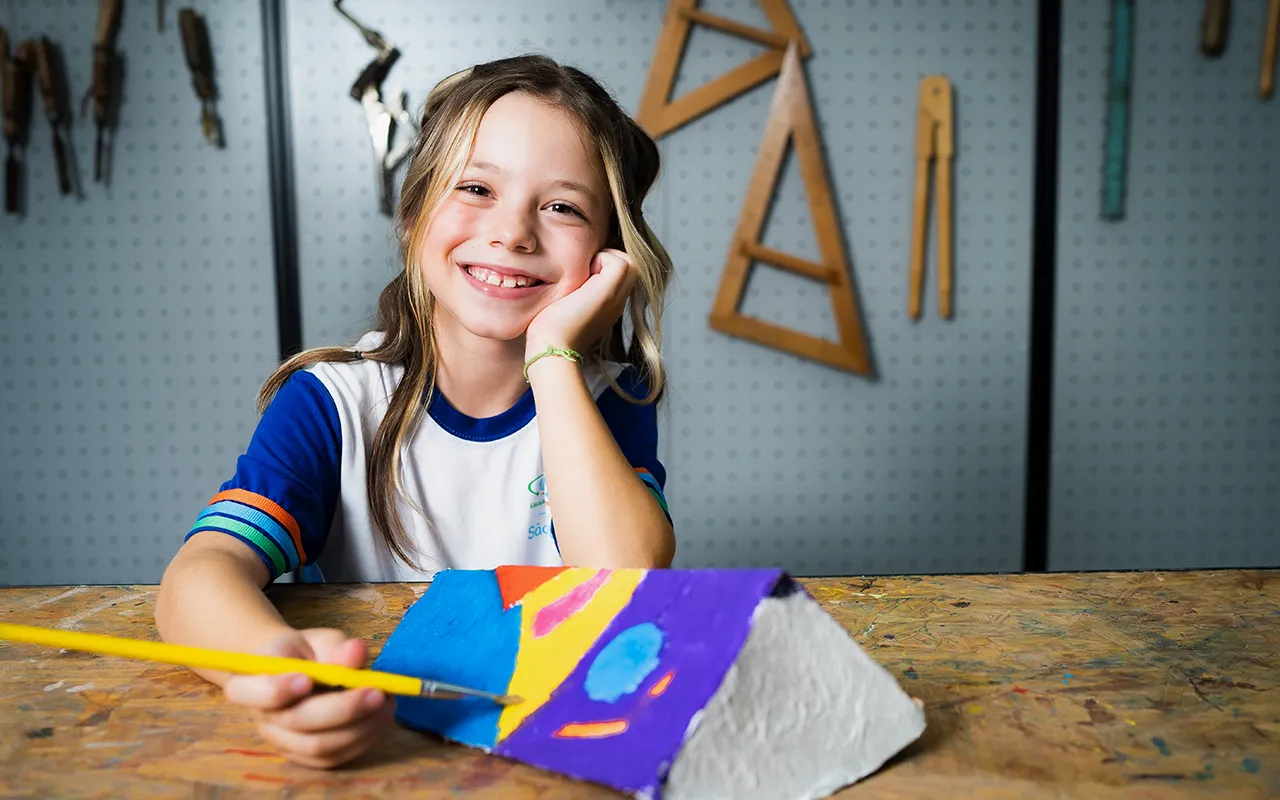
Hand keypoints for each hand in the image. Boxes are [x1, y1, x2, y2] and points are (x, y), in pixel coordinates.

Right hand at [222, 628, 395, 768]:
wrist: (295, 673)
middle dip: (342, 709)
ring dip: (359, 727)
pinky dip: (363, 740)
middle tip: (377, 692)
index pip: (252, 692)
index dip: (277, 690)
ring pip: (318, 746)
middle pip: (296, 722)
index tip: (307, 678)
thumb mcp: (318, 640)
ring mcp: (281, 741)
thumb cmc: (305, 653)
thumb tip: (356, 652)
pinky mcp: (304, 756)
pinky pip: (333, 758)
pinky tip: (381, 718)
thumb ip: (336, 647)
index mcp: (250, 681)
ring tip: (387, 703)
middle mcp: (262, 717)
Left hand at [525, 248, 636, 359]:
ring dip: (605, 258)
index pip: (616, 274)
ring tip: (584, 272)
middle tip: (584, 270)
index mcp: (607, 306)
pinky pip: (619, 261)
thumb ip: (574, 293)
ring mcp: (616, 298)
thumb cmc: (549, 332)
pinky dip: (602, 259)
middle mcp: (617, 302)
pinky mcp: (608, 292)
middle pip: (628, 266)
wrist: (552, 348)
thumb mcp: (565, 308)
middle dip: (607, 259)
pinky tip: (583, 274)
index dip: (603, 266)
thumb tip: (563, 272)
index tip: (582, 276)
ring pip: (627, 262)